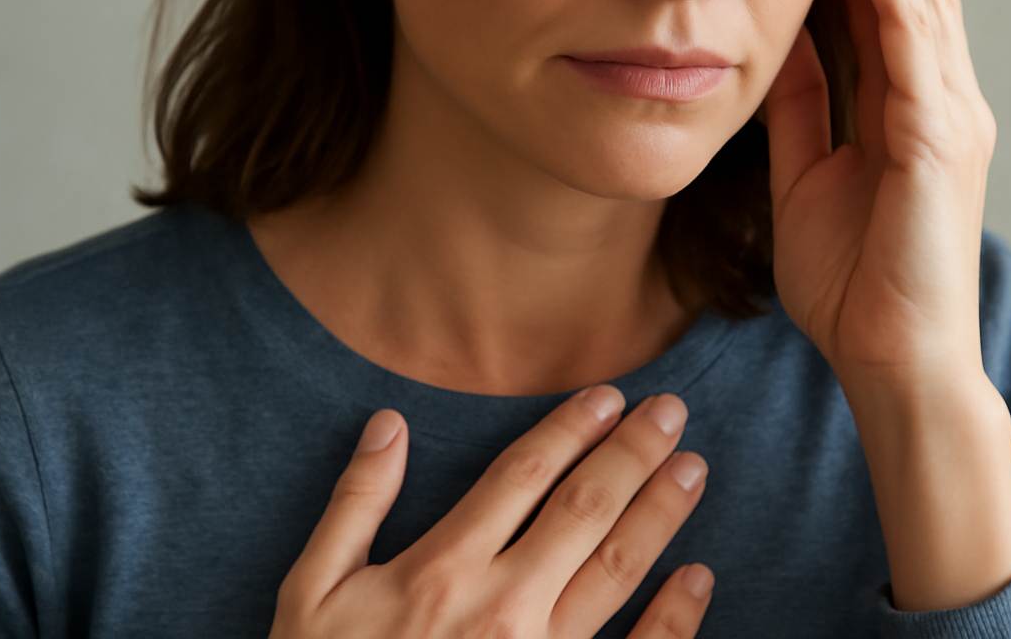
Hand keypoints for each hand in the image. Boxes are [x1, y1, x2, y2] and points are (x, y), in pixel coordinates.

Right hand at [270, 387, 712, 638]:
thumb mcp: (313, 591)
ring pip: (615, 571)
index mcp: (443, 568)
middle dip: (631, 454)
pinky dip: (673, 619)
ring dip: (659, 514)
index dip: (568, 429)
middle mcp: (502, 606)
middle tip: (670, 411)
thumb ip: (356, 504)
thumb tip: (389, 423)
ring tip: (692, 469)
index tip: (606, 395)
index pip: (522, 476)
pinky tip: (697, 578)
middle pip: (583, 510)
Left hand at [764, 0, 1010, 610]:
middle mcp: (938, 98)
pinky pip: (913, 46)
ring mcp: (947, 117)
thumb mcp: (805, 174)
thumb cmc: (851, 280)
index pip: (881, 1)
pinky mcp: (939, 143)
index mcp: (904, 107)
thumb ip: (800, 109)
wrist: (890, 361)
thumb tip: (774, 42)